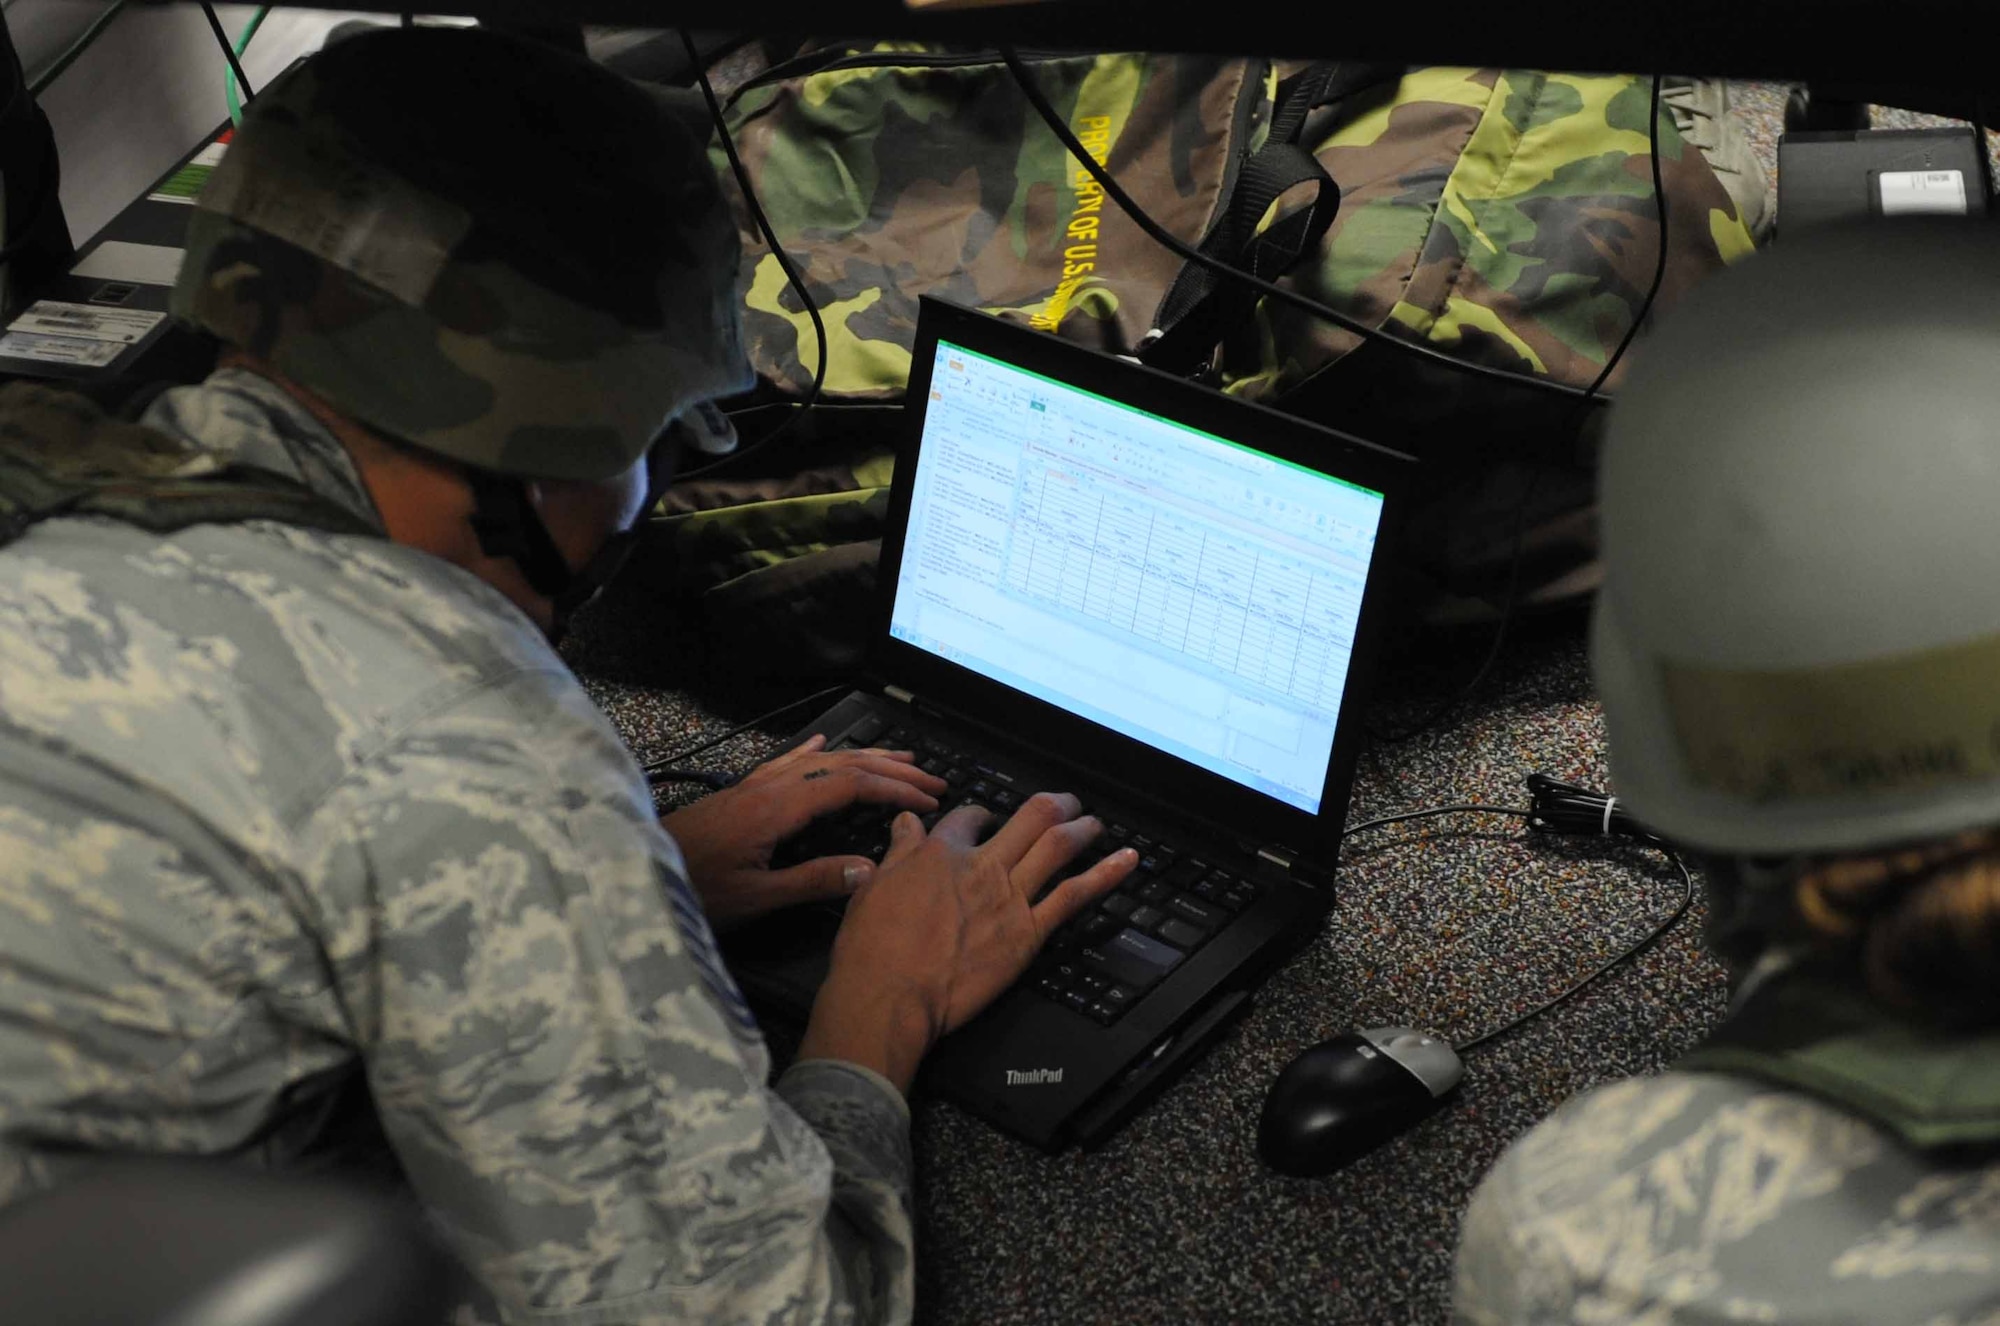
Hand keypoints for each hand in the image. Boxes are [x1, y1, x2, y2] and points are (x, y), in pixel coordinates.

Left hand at [660, 734, 945, 931]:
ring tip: (899, 757)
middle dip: (891, 769)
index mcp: (776, 809)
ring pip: (818, 760)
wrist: (631, 877)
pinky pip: (786, 762)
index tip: (929, 798)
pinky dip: (814, 751)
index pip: (849, 786)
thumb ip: (812, 881)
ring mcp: (752, 787)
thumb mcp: (755, 897)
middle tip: (932, 778)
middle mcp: (767, 788)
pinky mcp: (739, 794)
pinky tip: (824, 742)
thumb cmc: (691, 892)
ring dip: (862, 756)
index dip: (894, 789)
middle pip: (841, 765)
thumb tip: (871, 869)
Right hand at [798, 793, 1138, 1091]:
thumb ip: (898, 851)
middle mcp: (981, 867)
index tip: (987, 817)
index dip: (980, 813)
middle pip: (1029, 819)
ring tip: (1094, 821)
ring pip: (1057, 847)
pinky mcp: (1028, 933)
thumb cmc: (873, 950)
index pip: (968, 817)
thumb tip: (907, 823)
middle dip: (1053, 805)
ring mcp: (1009, 898)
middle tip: (1066, 802)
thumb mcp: (873, 887)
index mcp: (939, 853)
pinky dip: (1106, 874)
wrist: (890, 996)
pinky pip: (1075, 895)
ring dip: (1081, 828)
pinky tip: (1127, 859)